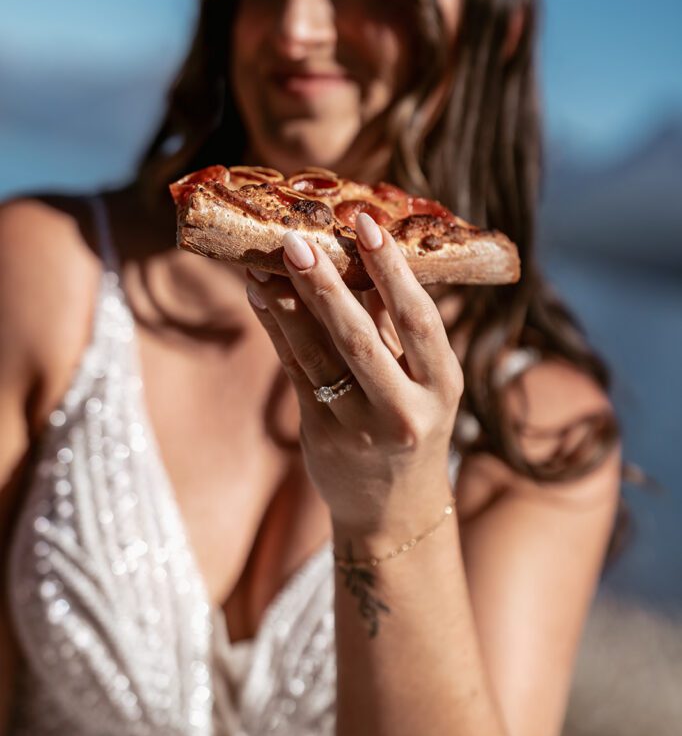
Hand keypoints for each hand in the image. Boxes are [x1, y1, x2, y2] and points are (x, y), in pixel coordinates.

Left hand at [245, 213, 462, 532]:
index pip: (418, 320)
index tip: (367, 224)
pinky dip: (276, 327)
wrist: (392, 510)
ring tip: (264, 259)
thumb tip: (364, 252)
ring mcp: (359, 427)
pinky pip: (294, 370)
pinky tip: (260, 294)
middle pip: (360, 338)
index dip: (393, 270)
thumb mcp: (423, 380)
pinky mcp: (320, 434)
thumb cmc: (411, 425)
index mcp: (443, 385)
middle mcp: (404, 410)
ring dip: (287, 302)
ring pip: (317, 353)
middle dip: (326, 285)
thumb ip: (397, 325)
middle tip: (297, 240)